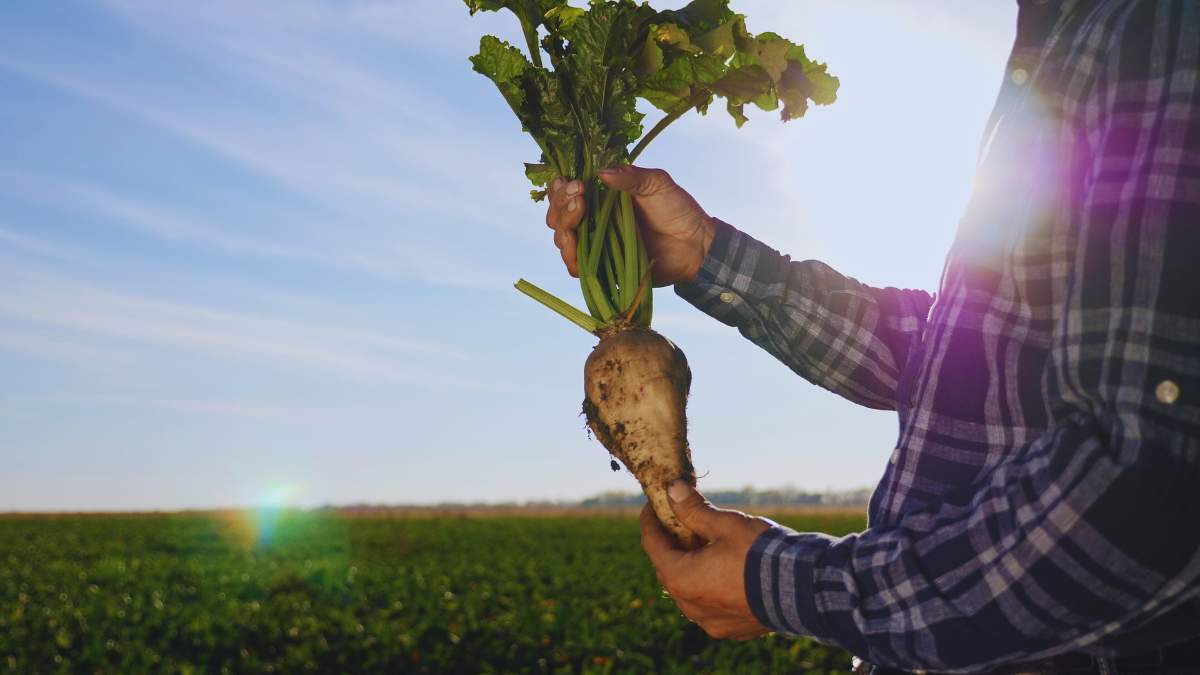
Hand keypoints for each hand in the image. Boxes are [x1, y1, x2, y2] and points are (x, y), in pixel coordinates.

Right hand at [545, 166, 715, 286]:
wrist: (696, 245)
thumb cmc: (678, 209)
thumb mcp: (656, 183)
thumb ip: (630, 176)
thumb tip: (601, 172)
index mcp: (601, 197)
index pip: (566, 192)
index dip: (561, 188)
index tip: (574, 183)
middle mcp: (593, 221)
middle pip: (557, 216)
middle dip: (561, 206)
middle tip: (579, 198)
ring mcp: (596, 245)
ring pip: (562, 239)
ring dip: (563, 228)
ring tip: (577, 217)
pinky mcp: (602, 269)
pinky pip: (576, 267)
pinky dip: (571, 257)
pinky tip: (574, 244)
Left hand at [640, 480, 772, 640]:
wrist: (804, 591)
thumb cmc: (761, 553)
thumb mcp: (726, 524)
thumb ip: (694, 509)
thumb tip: (673, 490)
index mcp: (681, 578)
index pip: (652, 544)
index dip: (651, 520)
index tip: (654, 504)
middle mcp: (690, 606)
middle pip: (668, 569)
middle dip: (672, 544)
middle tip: (682, 521)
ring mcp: (710, 622)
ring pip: (688, 591)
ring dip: (690, 568)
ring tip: (706, 545)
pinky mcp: (730, 630)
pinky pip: (709, 607)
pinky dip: (709, 588)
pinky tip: (725, 571)